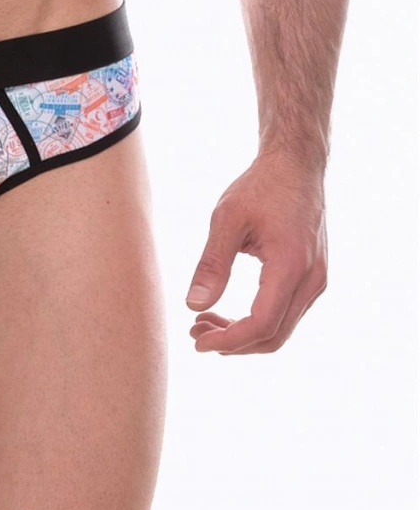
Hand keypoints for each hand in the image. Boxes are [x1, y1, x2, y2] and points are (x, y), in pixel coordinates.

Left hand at [186, 149, 327, 353]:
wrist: (296, 166)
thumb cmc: (261, 186)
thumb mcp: (227, 218)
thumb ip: (212, 264)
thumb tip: (193, 305)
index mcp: (290, 265)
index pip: (261, 324)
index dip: (228, 341)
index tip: (197, 340)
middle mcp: (311, 279)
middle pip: (274, 336)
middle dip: (233, 344)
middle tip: (196, 333)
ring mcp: (317, 280)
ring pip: (282, 329)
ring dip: (244, 335)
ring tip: (205, 322)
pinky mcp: (314, 277)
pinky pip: (288, 313)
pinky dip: (259, 321)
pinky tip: (229, 312)